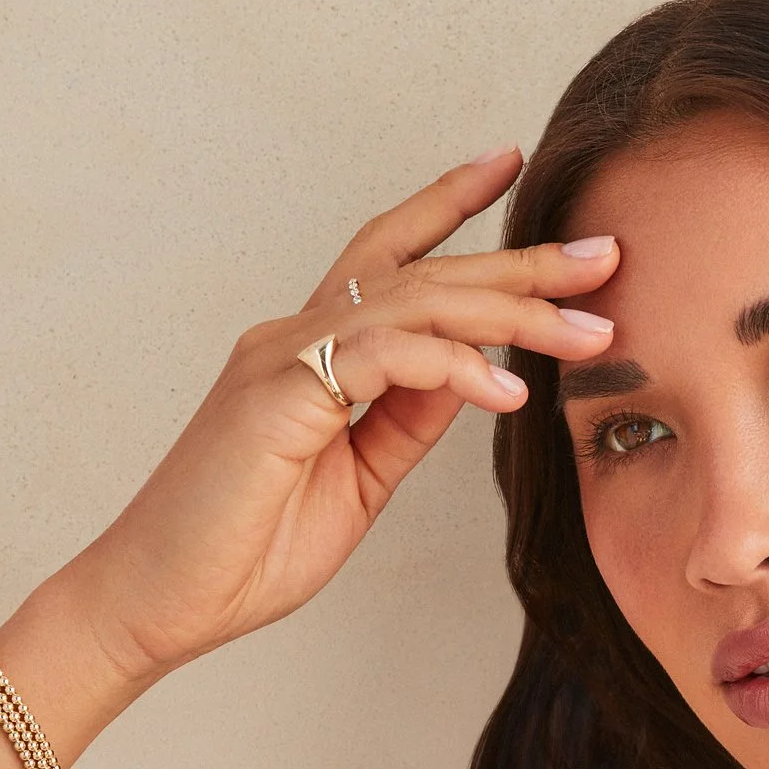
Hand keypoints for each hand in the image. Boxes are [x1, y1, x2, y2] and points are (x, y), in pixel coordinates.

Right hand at [55, 146, 616, 683]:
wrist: (163, 601)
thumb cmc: (248, 547)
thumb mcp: (361, 477)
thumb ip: (410, 419)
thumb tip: (474, 370)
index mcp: (314, 351)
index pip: (390, 255)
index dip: (451, 206)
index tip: (515, 167)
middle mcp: (295, 335)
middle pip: (423, 270)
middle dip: (522, 260)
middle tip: (605, 253)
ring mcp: (281, 357)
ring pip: (414, 301)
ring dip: (510, 312)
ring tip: (586, 331)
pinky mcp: (275, 396)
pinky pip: (382, 356)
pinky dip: (450, 366)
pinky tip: (503, 391)